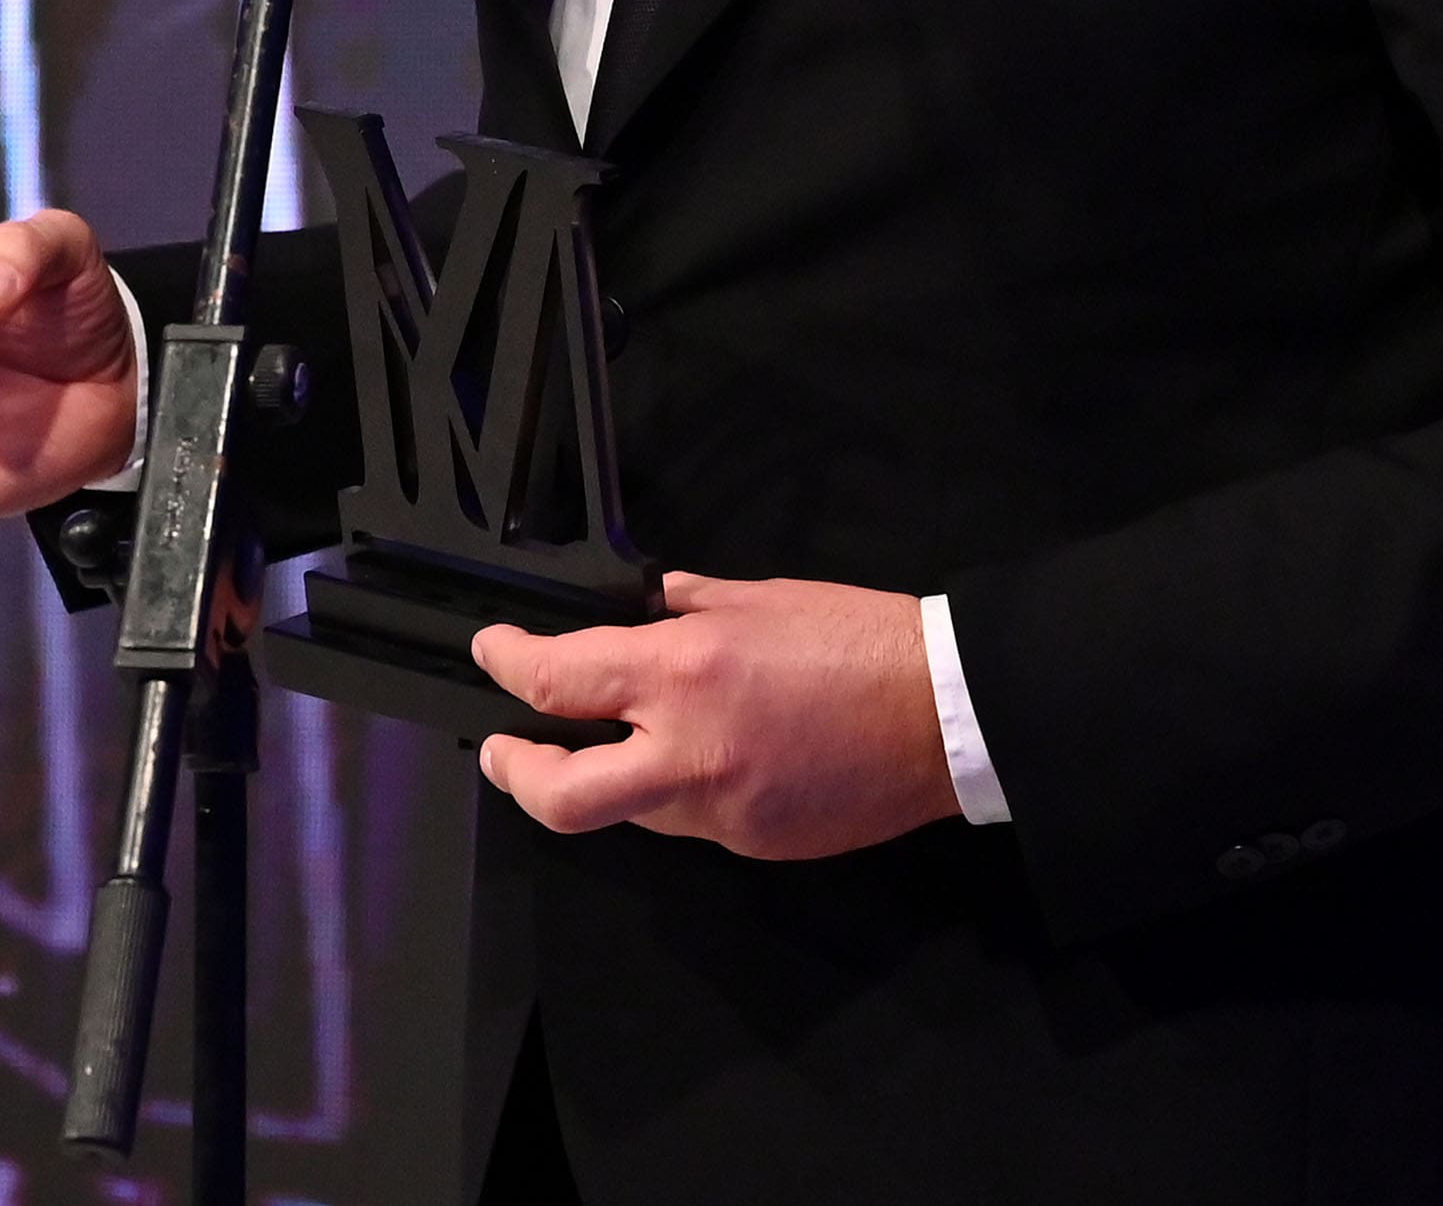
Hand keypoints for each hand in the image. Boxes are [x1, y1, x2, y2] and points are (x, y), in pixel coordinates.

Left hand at [469, 573, 962, 860]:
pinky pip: (696, 821)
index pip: (558, 679)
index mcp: (684, 673)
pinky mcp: (756, 844)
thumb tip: (650, 610)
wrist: (949, 714)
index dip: (507, 665)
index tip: (494, 654)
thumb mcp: (760, 598)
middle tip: (505, 751)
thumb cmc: (861, 641)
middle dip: (516, 774)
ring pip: (632, 810)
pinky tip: (719, 759)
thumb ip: (689, 607)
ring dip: (616, 779)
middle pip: (560, 795)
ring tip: (627, 743)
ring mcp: (722, 811)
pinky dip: (687, 792)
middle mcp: (690, 752)